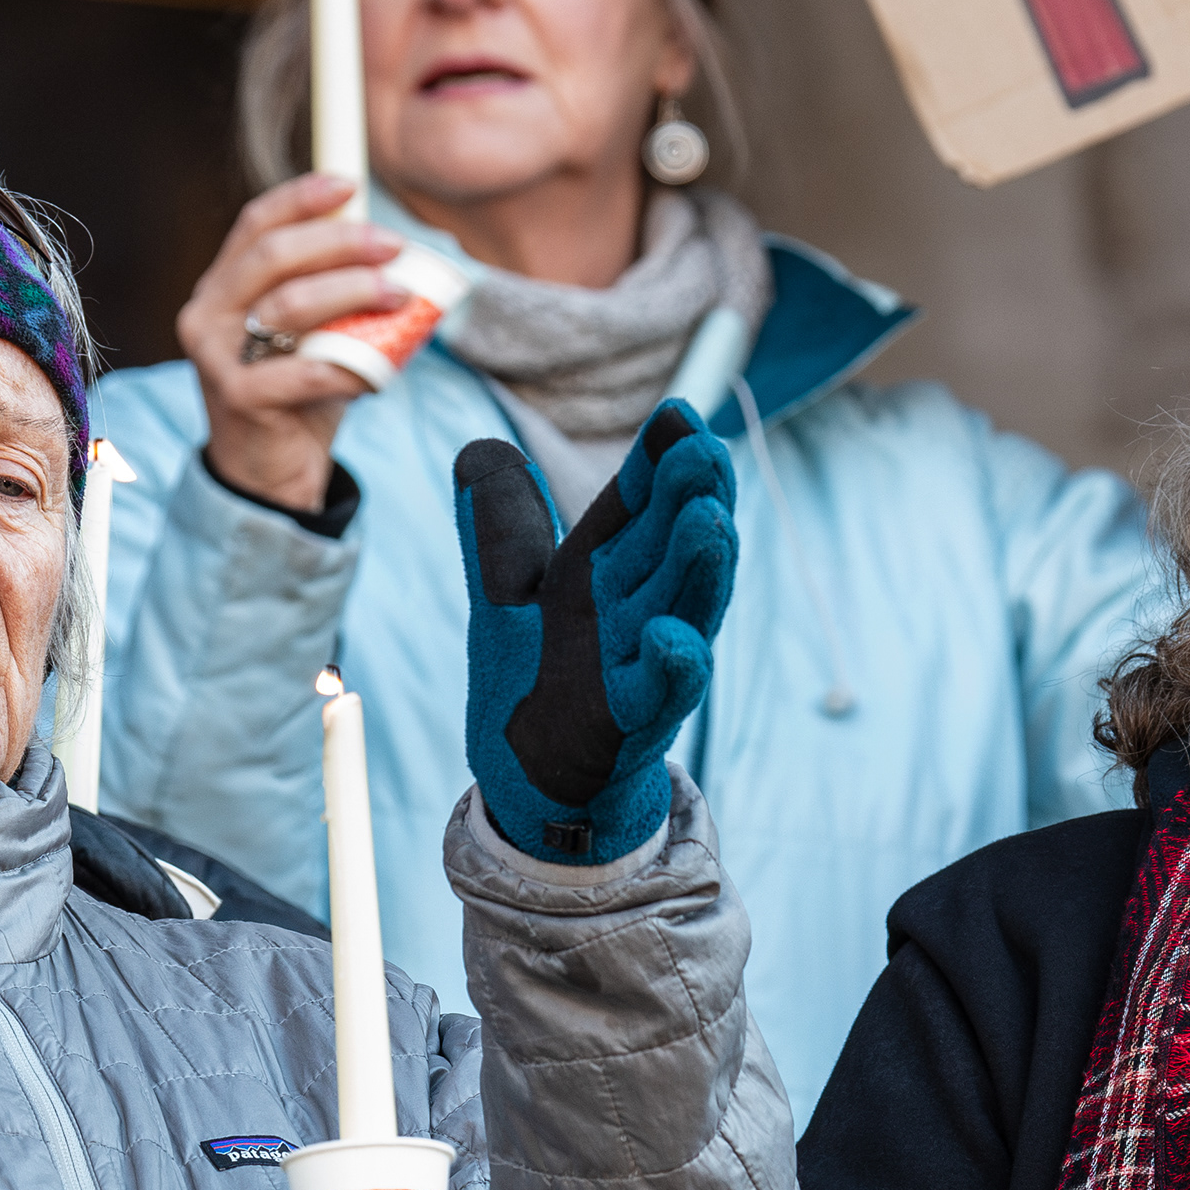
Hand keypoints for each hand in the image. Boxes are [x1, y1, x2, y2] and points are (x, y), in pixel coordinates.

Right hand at [175, 174, 410, 512]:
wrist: (270, 472)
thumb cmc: (298, 394)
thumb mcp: (315, 333)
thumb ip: (336, 294)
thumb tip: (395, 253)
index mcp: (224, 285)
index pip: (256, 224)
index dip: (301, 197)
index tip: (351, 186)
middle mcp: (209, 312)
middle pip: (273, 255)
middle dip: (339, 242)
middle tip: (393, 246)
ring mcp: (216, 355)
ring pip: (288, 306)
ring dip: (352, 293)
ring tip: (401, 295)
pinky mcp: (237, 398)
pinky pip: (301, 372)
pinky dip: (347, 366)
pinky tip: (376, 371)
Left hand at [456, 400, 734, 864]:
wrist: (531, 775)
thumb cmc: (534, 676)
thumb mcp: (507, 590)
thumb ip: (498, 525)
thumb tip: (481, 450)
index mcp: (608, 567)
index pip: (642, 503)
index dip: (661, 460)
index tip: (679, 414)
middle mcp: (638, 607)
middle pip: (675, 544)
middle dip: (694, 497)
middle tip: (705, 451)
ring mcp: (643, 664)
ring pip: (685, 607)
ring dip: (701, 565)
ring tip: (709, 520)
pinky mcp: (630, 723)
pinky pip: (661, 694)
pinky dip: (673, 667)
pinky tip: (673, 638)